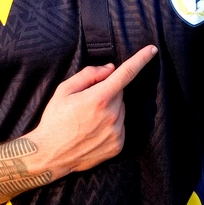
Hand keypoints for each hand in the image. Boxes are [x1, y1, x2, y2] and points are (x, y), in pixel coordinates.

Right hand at [29, 45, 157, 177]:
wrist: (50, 154)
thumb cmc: (55, 119)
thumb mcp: (64, 90)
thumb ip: (89, 74)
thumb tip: (110, 69)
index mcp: (99, 98)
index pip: (126, 73)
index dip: (141, 59)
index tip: (153, 49)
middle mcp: (112, 115)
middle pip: (119, 92)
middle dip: (107, 91)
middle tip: (87, 102)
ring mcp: (117, 132)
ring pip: (120, 109)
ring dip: (110, 108)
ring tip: (88, 119)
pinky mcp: (118, 145)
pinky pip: (120, 125)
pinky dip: (111, 124)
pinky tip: (93, 130)